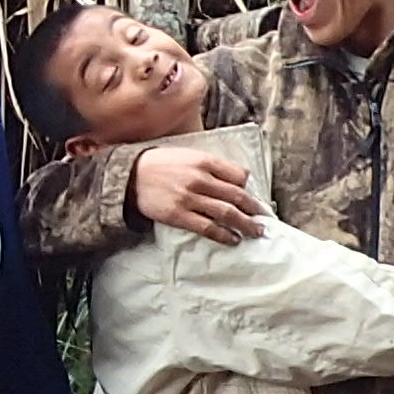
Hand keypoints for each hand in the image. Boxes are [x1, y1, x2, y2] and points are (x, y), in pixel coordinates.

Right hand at [128, 143, 263, 243]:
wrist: (130, 176)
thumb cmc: (160, 163)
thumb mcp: (187, 154)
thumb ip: (210, 165)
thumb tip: (237, 178)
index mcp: (204, 161)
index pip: (239, 175)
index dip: (249, 188)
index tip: (253, 198)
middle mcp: (200, 179)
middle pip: (237, 196)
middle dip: (254, 209)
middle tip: (264, 219)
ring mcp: (189, 198)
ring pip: (226, 213)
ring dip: (245, 224)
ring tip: (256, 232)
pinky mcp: (179, 215)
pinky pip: (207, 228)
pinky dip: (223, 235)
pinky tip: (233, 239)